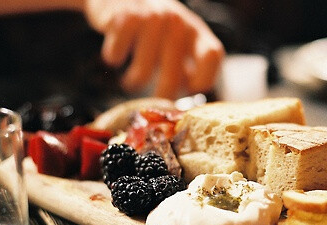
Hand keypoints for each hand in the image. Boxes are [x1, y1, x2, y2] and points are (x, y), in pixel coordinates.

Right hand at [83, 0, 224, 98]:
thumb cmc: (153, 27)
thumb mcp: (177, 41)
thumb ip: (184, 67)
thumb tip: (182, 104)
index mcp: (195, 31)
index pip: (212, 55)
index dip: (203, 78)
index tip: (189, 90)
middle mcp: (178, 22)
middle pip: (173, 75)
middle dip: (161, 96)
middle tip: (153, 105)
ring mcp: (152, 18)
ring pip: (143, 71)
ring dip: (134, 82)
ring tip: (130, 82)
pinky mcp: (125, 16)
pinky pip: (118, 53)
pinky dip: (114, 59)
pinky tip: (115, 57)